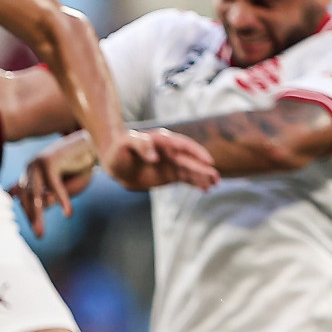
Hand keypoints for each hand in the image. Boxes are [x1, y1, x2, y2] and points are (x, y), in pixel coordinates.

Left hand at [10, 132, 97, 237]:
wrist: (91, 144)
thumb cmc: (78, 167)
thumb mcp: (63, 187)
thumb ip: (49, 197)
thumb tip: (39, 208)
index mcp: (30, 173)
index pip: (24, 198)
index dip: (29, 214)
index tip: (35, 229)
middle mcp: (30, 168)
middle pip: (28, 198)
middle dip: (32, 218)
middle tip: (39, 236)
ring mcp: (38, 164)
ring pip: (36, 194)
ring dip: (39, 215)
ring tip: (41, 232)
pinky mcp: (51, 162)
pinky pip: (55, 186)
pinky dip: (63, 200)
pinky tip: (68, 214)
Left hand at [100, 128, 218, 194]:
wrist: (115, 162)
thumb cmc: (119, 149)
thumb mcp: (125, 143)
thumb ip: (140, 145)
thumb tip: (154, 156)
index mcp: (163, 141)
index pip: (184, 145)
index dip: (197, 152)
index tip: (208, 161)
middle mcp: (171, 152)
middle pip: (191, 160)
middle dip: (203, 168)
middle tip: (216, 177)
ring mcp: (172, 164)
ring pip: (191, 170)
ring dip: (203, 176)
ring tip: (215, 184)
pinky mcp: (170, 175)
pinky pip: (186, 179)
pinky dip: (196, 184)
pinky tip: (206, 189)